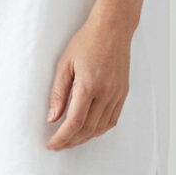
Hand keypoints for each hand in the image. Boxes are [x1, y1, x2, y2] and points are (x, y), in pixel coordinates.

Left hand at [45, 18, 130, 150]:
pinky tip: (89, 130)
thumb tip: (52, 118)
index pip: (74, 123)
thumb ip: (58, 92)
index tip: (51, 145)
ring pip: (101, 128)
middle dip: (71, 141)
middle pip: (88, 129)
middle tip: (58, 145)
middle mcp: (106, 93)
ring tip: (70, 140)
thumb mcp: (65, 63)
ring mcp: (117, 95)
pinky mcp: (123, 93)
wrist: (113, 28)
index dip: (62, 138)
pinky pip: (112, 120)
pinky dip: (100, 130)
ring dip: (85, 138)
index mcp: (88, 86)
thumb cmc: (86, 41)